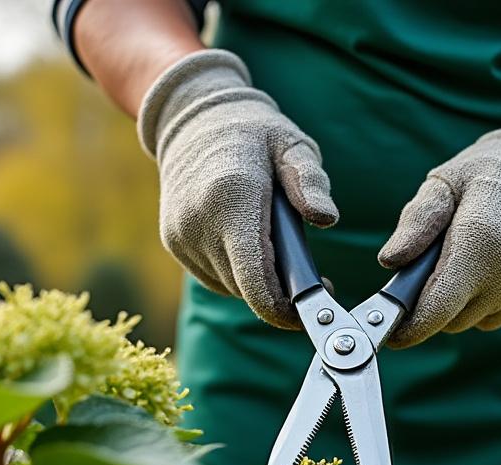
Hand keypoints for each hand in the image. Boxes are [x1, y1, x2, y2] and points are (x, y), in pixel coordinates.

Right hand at [138, 49, 337, 328]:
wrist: (191, 119)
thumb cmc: (253, 133)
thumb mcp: (291, 144)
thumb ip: (310, 180)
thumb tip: (326, 218)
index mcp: (232, 197)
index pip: (256, 280)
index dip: (286, 309)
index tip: (317, 306)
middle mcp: (200, 221)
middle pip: (247, 289)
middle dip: (282, 295)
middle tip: (315, 281)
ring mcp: (181, 235)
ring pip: (232, 287)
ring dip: (260, 285)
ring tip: (286, 261)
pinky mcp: (174, 241)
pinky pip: (215, 277)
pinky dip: (239, 274)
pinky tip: (255, 252)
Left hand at [377, 106, 500, 347]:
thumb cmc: (493, 172)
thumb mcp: (447, 181)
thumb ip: (417, 221)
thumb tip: (388, 262)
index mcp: (479, 242)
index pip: (437, 309)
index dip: (409, 328)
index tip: (389, 333)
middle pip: (447, 320)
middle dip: (428, 305)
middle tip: (419, 273)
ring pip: (468, 321)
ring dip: (453, 305)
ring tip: (456, 262)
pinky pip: (490, 316)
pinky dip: (477, 303)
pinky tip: (481, 269)